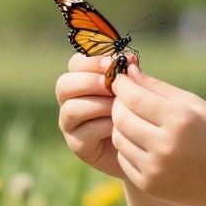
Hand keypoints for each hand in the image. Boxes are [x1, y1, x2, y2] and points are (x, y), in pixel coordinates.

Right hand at [56, 53, 127, 179]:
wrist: (142, 148)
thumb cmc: (136, 113)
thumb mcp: (134, 90)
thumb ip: (129, 74)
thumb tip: (131, 58)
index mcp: (81, 81)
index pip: (75, 64)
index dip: (91, 61)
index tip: (112, 63)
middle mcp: (70, 101)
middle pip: (64, 85)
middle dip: (88, 82)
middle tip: (110, 86)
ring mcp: (70, 124)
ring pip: (72, 108)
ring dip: (98, 105)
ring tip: (119, 107)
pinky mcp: (77, 145)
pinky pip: (84, 131)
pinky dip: (104, 126)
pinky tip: (120, 126)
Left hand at [109, 63, 205, 205]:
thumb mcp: (194, 105)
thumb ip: (159, 88)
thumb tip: (129, 71)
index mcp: (180, 119)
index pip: (134, 97)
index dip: (121, 85)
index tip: (119, 79)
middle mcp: (166, 145)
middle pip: (122, 118)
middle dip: (118, 104)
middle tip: (124, 99)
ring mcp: (156, 169)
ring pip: (119, 139)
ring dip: (121, 126)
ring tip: (135, 120)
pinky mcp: (150, 185)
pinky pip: (124, 160)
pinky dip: (128, 147)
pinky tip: (141, 141)